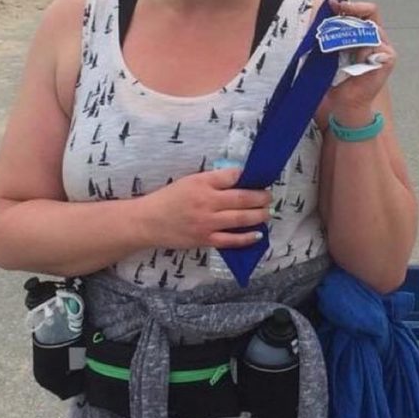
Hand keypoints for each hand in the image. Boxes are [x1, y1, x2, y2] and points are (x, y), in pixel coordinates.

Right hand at [137, 168, 272, 252]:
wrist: (148, 222)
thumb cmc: (169, 198)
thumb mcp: (189, 181)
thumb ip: (213, 180)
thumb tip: (238, 178)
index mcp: (202, 184)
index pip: (232, 177)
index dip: (249, 177)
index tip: (259, 178)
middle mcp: (207, 203)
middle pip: (242, 199)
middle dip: (260, 198)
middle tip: (269, 197)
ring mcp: (207, 223)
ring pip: (240, 219)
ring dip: (258, 216)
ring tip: (268, 212)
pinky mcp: (205, 240)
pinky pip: (231, 240)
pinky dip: (247, 238)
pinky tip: (258, 234)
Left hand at [322, 0, 396, 122]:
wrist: (345, 101)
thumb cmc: (339, 76)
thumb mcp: (334, 49)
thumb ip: (336, 32)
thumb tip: (326, 13)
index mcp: (367, 33)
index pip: (367, 10)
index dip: (352, 5)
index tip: (334, 4)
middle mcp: (379, 38)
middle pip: (370, 16)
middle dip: (350, 17)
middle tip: (333, 23)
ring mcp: (386, 49)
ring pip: (371, 31)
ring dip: (353, 39)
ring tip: (343, 53)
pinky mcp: (388, 59)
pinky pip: (375, 47)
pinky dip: (362, 53)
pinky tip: (356, 65)